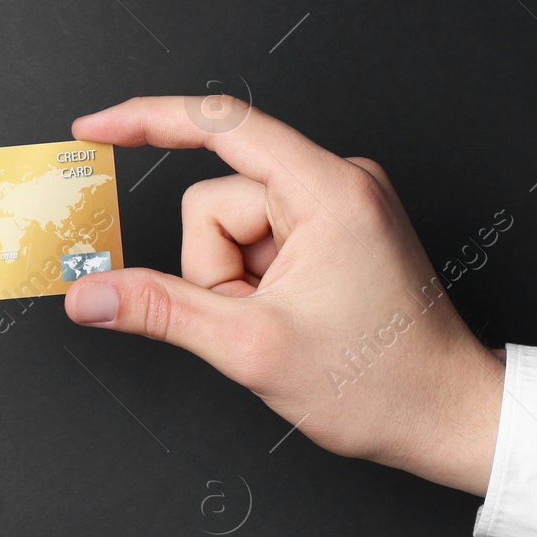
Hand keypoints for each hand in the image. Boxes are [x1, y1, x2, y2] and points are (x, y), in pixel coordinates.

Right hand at [64, 96, 504, 495]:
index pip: (220, 124)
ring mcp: (341, 203)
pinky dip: (258, 282)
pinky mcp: (339, 227)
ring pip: (234, 227)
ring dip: (237, 283)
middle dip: (217, 269)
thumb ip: (160, 311)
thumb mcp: (252, 348)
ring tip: (282, 324)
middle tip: (258, 321)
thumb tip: (90, 295)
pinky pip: (262, 240)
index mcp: (328, 191)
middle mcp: (339, 181)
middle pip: (217, 199)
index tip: (95, 128)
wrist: (447, 416)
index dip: (148, 120)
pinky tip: (295, 316)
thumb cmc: (381, 384)